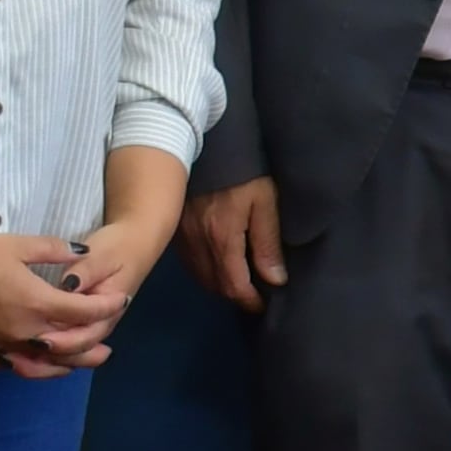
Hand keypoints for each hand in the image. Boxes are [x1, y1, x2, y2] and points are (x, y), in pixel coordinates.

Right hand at [0, 229, 129, 372]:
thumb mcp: (18, 245)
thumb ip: (55, 250)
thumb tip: (82, 253)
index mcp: (36, 303)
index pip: (83, 312)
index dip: (106, 308)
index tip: (120, 301)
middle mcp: (23, 330)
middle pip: (69, 346)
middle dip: (93, 344)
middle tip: (109, 347)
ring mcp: (2, 343)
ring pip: (44, 362)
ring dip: (68, 364)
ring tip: (83, 363)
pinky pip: (17, 364)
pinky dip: (36, 366)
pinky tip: (41, 363)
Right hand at [180, 175, 287, 312]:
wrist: (207, 144)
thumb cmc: (244, 171)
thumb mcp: (265, 201)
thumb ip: (268, 242)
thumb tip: (275, 280)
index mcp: (222, 238)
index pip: (234, 285)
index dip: (249, 300)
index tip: (263, 305)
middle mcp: (198, 243)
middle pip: (215, 285)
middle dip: (235, 295)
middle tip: (254, 296)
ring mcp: (182, 237)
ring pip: (200, 275)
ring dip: (219, 285)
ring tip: (239, 284)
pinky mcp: (176, 229)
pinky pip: (189, 262)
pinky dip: (204, 271)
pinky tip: (217, 266)